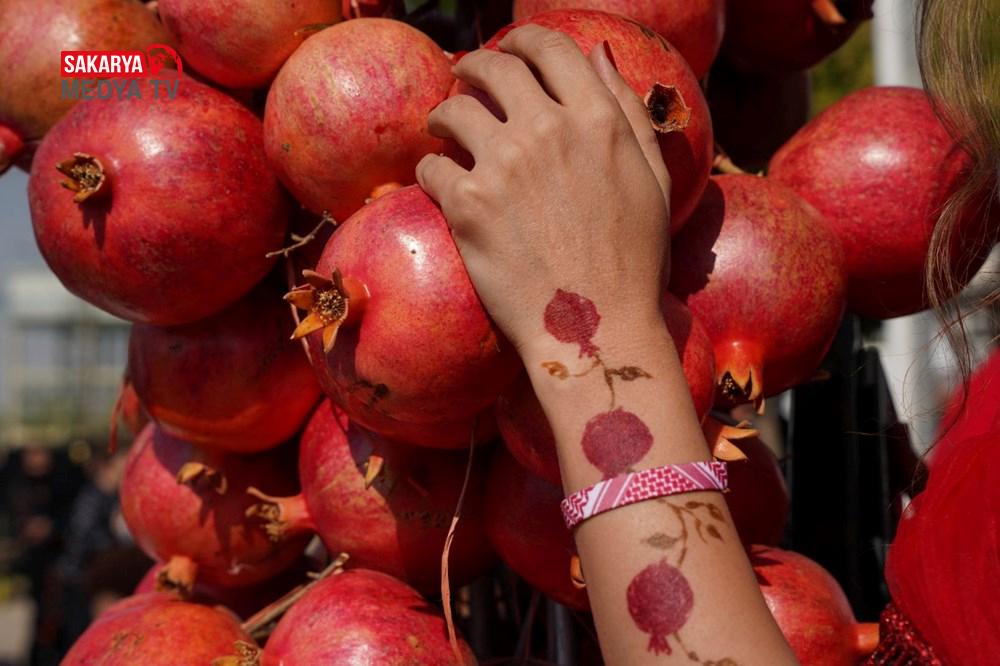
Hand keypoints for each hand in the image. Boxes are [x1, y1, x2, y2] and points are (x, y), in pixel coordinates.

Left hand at [417, 25, 670, 355]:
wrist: (596, 328)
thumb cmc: (633, 261)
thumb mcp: (653, 179)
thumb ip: (626, 110)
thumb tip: (597, 54)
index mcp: (596, 119)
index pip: (548, 46)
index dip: (522, 39)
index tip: (509, 48)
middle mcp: (548, 130)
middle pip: (493, 68)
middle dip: (474, 66)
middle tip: (465, 78)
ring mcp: (503, 166)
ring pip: (453, 110)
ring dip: (444, 112)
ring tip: (442, 125)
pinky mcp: (467, 206)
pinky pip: (431, 166)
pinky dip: (431, 170)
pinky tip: (440, 182)